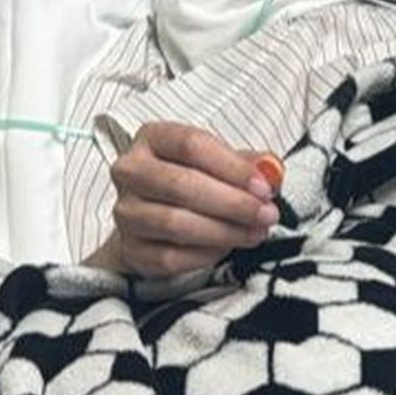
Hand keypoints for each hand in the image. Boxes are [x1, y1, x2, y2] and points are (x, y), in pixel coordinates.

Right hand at [84, 122, 278, 277]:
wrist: (157, 213)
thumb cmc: (195, 177)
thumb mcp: (221, 159)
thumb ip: (249, 162)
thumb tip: (270, 171)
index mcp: (153, 137)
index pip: (192, 145)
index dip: (233, 167)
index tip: (264, 187)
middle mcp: (130, 171)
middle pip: (181, 185)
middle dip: (233, 203)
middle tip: (266, 214)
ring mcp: (125, 211)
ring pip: (175, 224)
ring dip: (224, 231)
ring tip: (255, 232)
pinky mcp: (129, 248)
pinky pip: (169, 257)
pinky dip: (205, 254)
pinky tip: (228, 246)